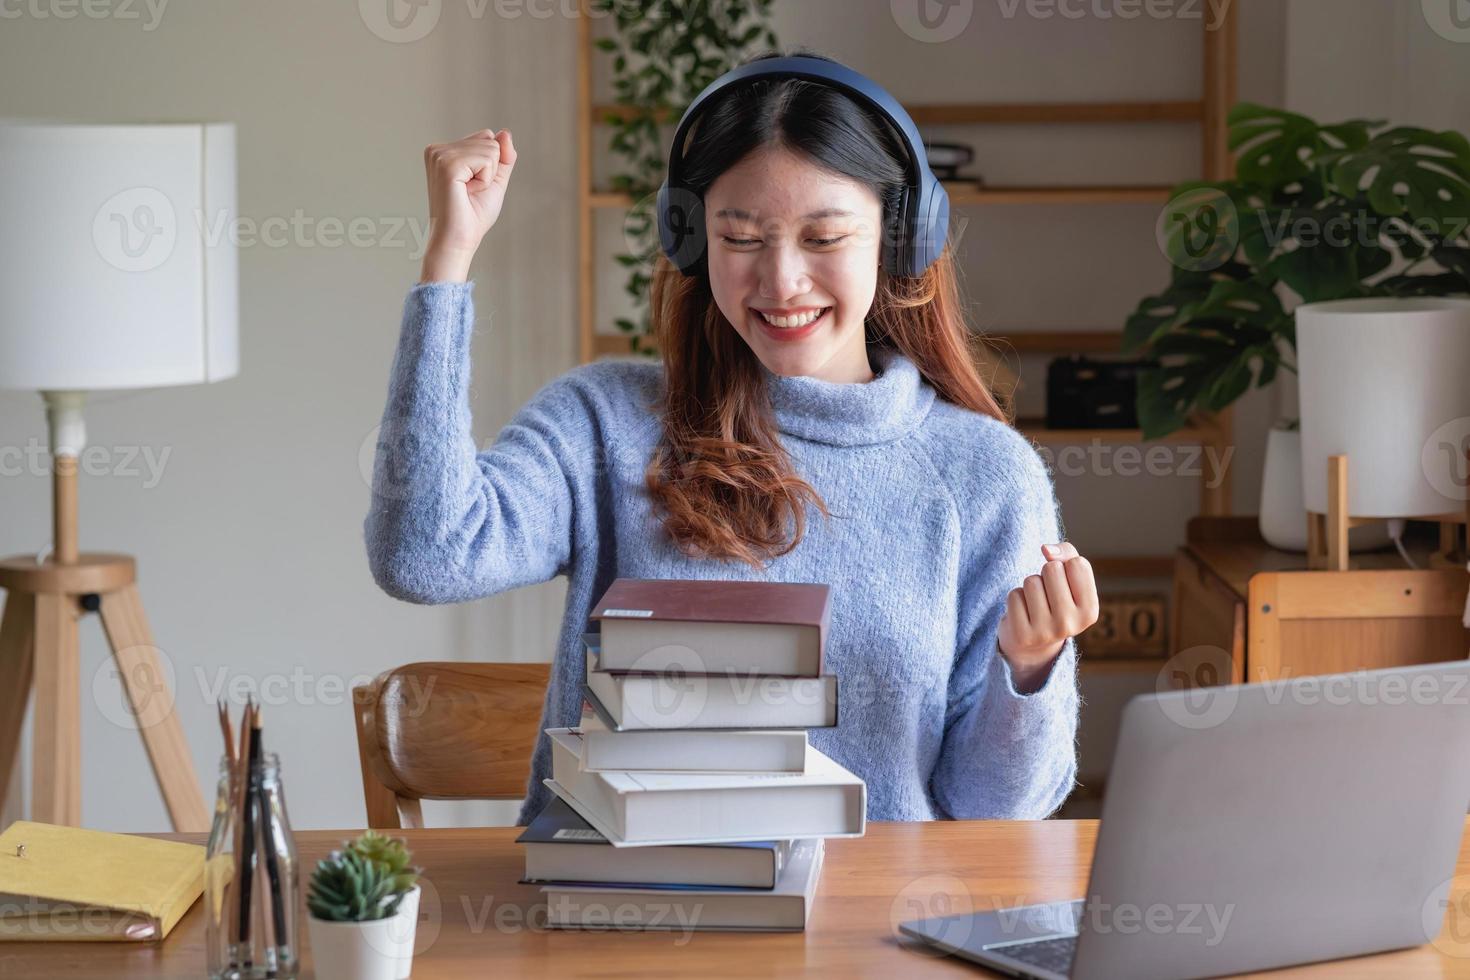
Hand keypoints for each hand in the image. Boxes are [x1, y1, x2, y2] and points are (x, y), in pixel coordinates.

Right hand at [419, 128, 516, 282]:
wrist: (458, 240)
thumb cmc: (473, 216)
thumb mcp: (494, 181)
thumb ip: (503, 157)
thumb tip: (505, 132)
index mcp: (444, 150)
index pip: (486, 138)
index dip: (490, 166)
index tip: (473, 186)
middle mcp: (438, 149)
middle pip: (489, 139)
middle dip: (490, 169)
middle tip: (470, 192)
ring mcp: (440, 154)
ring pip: (490, 148)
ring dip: (487, 176)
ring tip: (468, 193)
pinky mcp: (447, 164)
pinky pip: (487, 158)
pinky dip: (485, 180)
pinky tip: (467, 192)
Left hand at [997, 542, 1098, 692]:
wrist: (1033, 643)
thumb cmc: (1055, 600)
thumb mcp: (1070, 578)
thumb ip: (1067, 554)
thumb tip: (1046, 549)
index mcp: (1090, 611)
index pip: (1077, 563)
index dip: (1066, 566)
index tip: (1064, 583)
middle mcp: (1071, 624)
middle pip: (1052, 569)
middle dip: (1045, 575)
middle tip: (1047, 595)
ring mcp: (1046, 632)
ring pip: (1031, 581)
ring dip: (1029, 587)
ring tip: (1034, 604)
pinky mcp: (1022, 634)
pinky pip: (1014, 595)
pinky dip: (1016, 598)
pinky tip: (1023, 613)